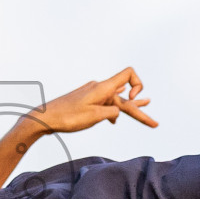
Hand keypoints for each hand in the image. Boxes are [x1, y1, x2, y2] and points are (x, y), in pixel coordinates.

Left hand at [27, 68, 157, 134]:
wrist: (44, 118)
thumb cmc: (67, 117)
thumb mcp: (94, 117)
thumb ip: (111, 113)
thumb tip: (117, 114)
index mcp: (102, 88)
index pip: (129, 74)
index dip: (138, 85)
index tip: (132, 100)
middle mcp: (99, 88)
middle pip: (125, 94)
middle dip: (140, 107)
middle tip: (154, 124)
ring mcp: (92, 94)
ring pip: (115, 99)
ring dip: (129, 106)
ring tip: (144, 108)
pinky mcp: (86, 101)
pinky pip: (105, 103)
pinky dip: (114, 109)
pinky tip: (116, 118)